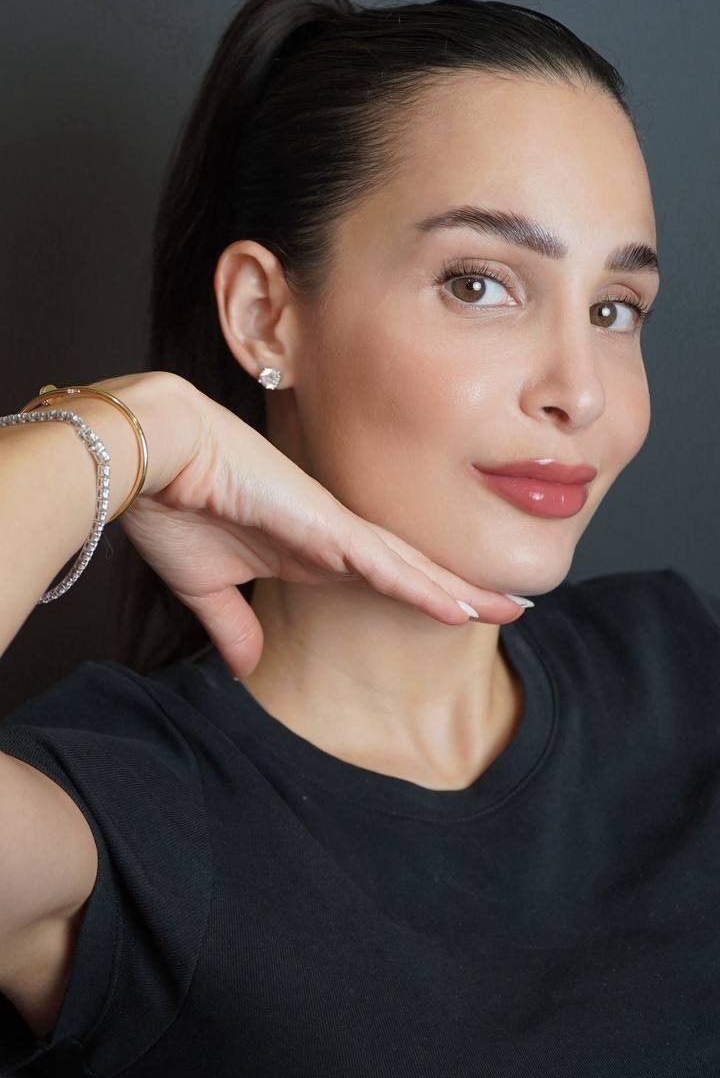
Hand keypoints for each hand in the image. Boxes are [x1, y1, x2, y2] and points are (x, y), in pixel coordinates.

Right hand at [103, 371, 528, 678]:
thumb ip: (232, 625)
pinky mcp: (320, 522)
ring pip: (409, 566)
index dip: (421, 596)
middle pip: (410, 571)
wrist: (153, 454)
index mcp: (307, 550)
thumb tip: (246, 668)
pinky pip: (380, 561)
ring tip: (509, 610)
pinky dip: (420, 585)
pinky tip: (458, 606)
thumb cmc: (174, 505)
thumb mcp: (206, 587)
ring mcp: (330, 527)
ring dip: (458, 590)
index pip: (379, 580)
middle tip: (515, 610)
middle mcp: (330, 537)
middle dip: (462, 591)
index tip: (461, 614)